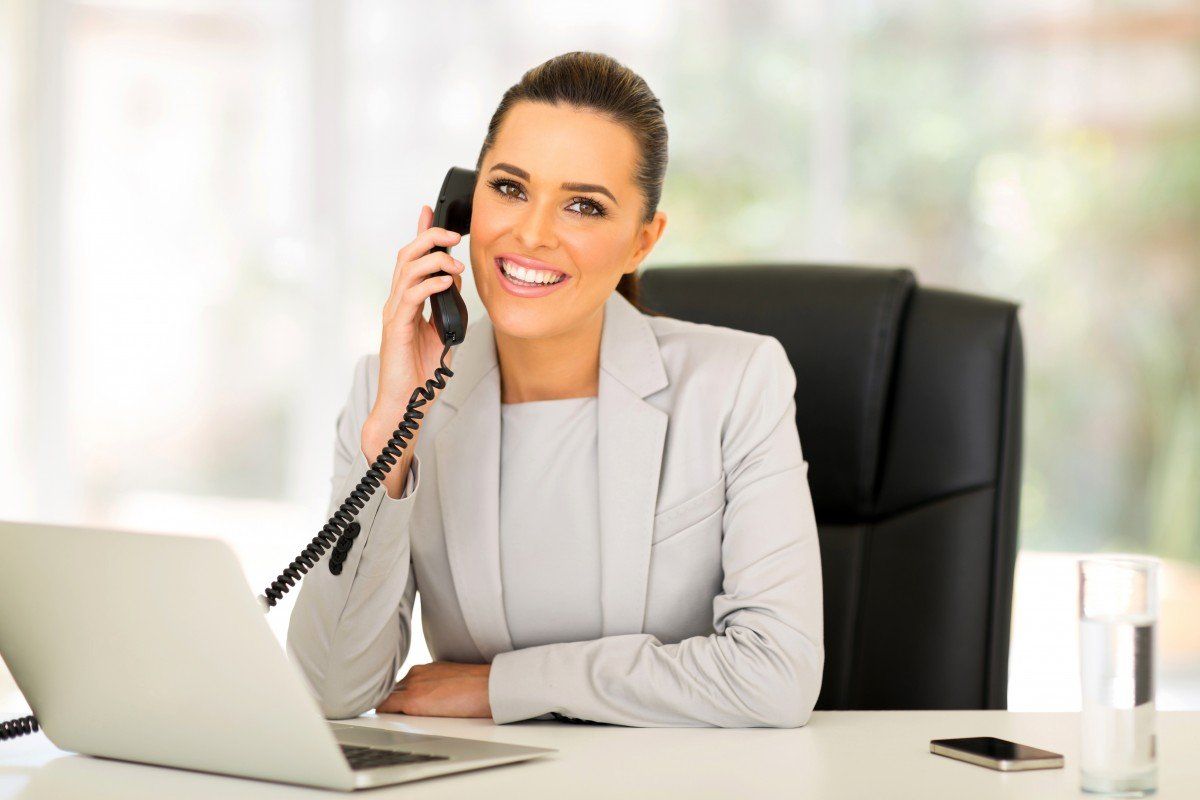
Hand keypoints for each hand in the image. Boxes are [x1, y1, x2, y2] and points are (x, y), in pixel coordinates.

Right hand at [361, 205, 466, 497]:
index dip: (420, 233)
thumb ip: (446, 308)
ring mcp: (394, 314)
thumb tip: (454, 285)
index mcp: (407, 302)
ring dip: (434, 260)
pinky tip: (445, 282)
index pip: (411, 259)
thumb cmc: (420, 373)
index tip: (431, 212)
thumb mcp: (441, 333)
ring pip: (407, 270)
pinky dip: (429, 284)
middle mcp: (396, 303)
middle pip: (407, 256)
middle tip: (453, 235)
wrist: (405, 403)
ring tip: (455, 264)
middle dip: (430, 238)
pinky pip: (411, 297)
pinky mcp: (396, 329)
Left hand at [376, 661, 491, 718]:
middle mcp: (416, 673)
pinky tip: (383, 722)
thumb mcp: (454, 681)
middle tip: (390, 716)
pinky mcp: (412, 701)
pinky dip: (381, 714)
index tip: (397, 707)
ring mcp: (412, 685)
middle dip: (391, 703)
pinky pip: (384, 707)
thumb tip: (434, 701)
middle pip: (392, 691)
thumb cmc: (480, 687)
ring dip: (387, 708)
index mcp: (427, 669)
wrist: (489, 686)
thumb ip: (438, 686)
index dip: (399, 697)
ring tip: (388, 720)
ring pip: (387, 698)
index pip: (403, 684)